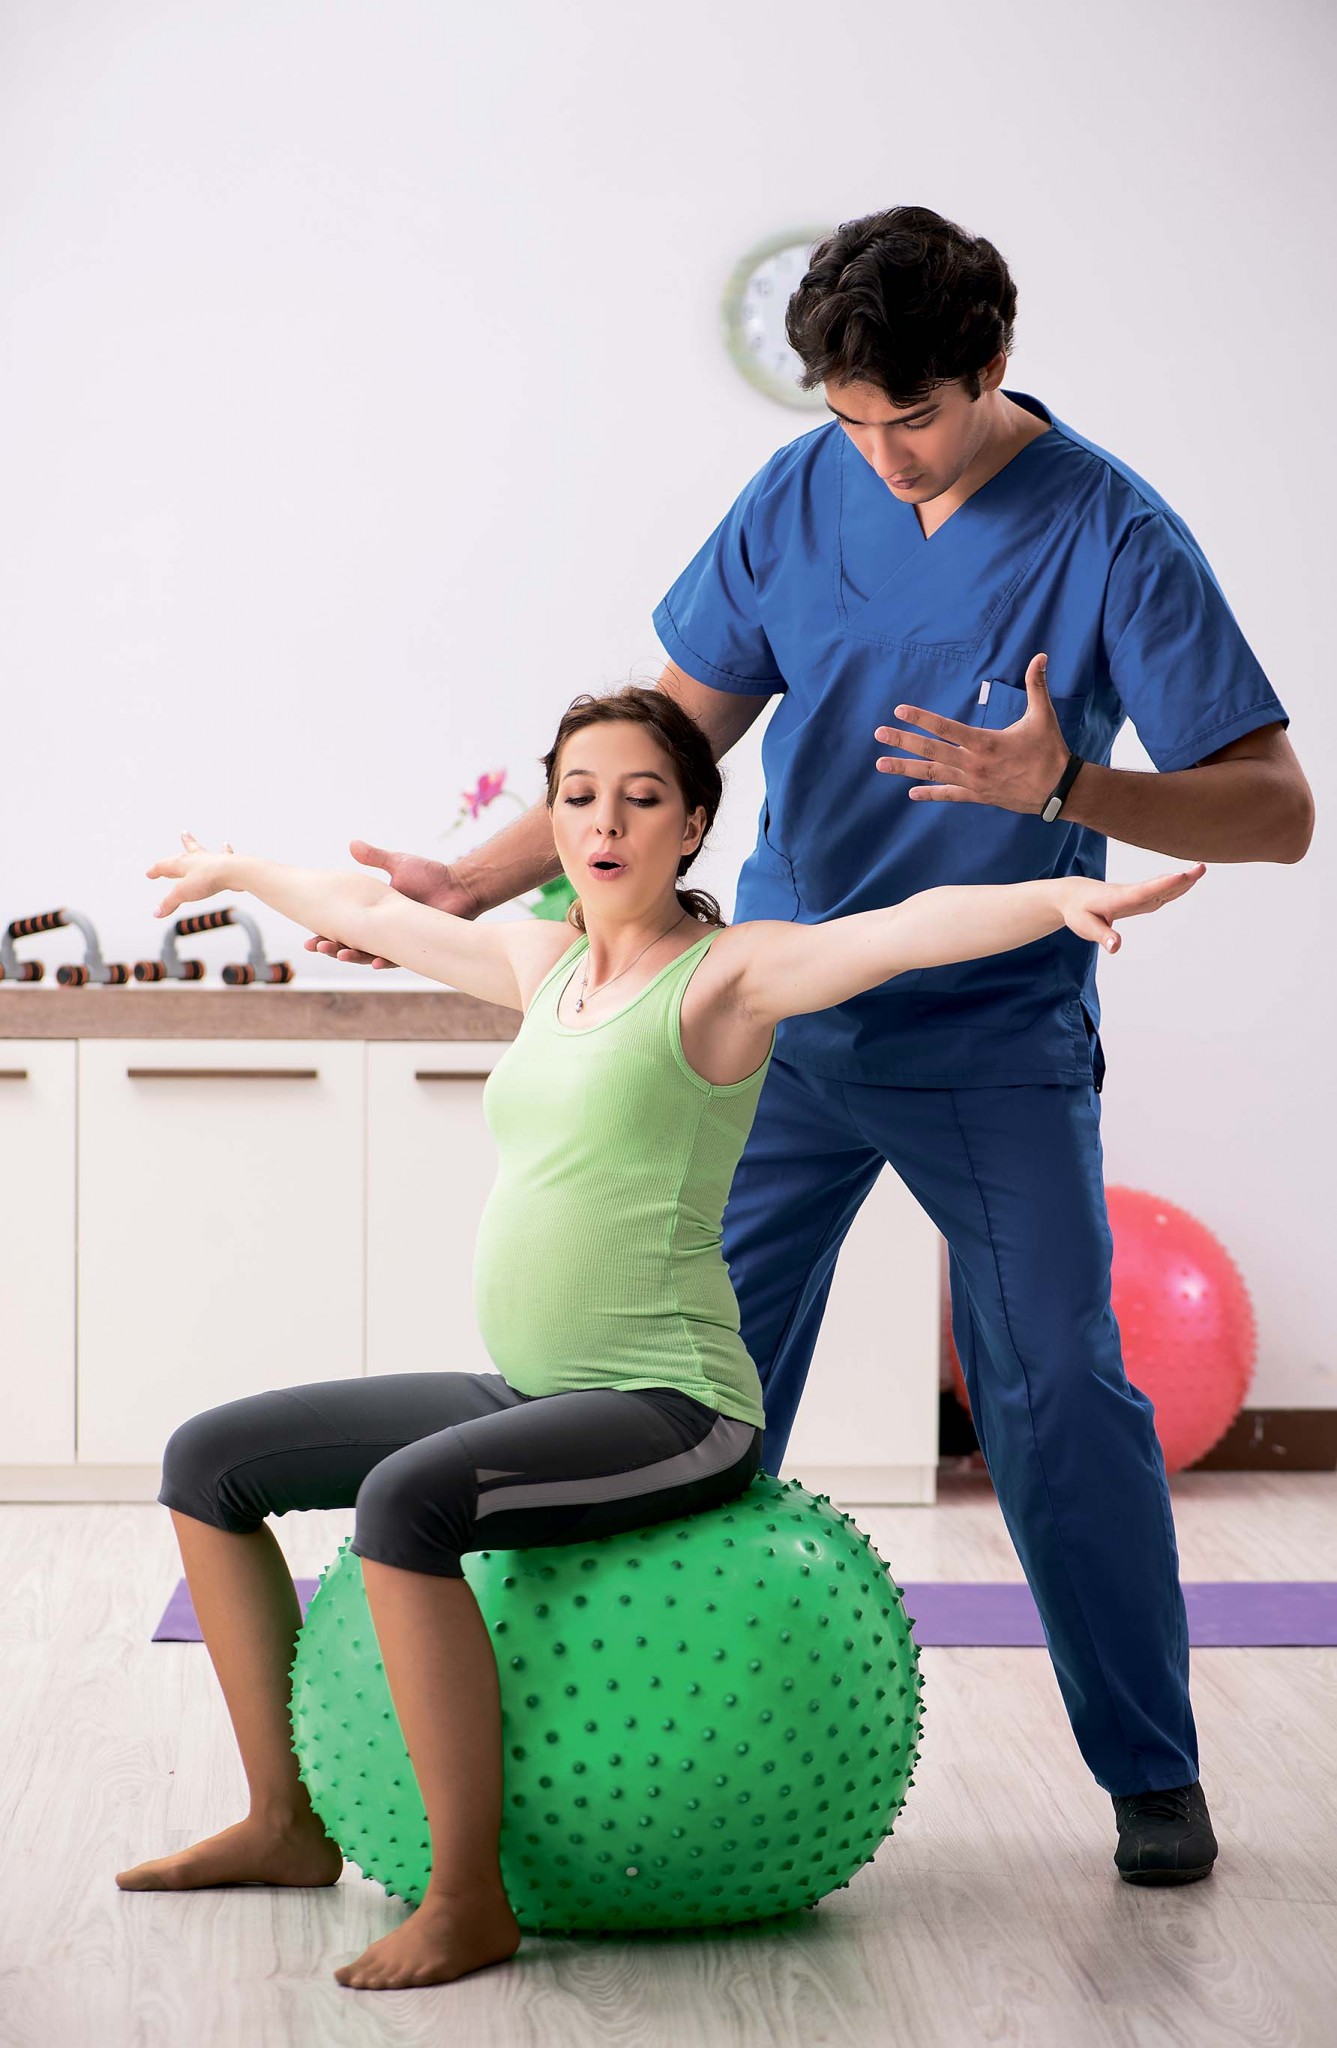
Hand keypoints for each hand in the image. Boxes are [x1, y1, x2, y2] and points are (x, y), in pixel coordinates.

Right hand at [146, 831, 236, 916]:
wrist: (234, 872)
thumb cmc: (207, 879)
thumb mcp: (183, 893)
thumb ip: (169, 903)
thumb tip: (157, 913)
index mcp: (183, 863)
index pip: (164, 865)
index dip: (156, 871)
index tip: (150, 873)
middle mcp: (197, 858)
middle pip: (185, 851)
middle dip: (180, 847)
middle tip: (180, 836)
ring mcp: (213, 859)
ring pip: (202, 850)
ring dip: (195, 844)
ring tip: (191, 837)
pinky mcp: (228, 863)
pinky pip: (225, 854)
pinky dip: (225, 850)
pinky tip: (226, 845)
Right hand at [303, 840, 475, 968]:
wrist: (459, 886)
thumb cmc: (431, 875)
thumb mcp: (398, 864)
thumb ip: (374, 857)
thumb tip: (352, 843)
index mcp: (373, 914)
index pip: (344, 927)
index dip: (324, 933)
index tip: (307, 937)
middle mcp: (382, 931)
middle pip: (351, 944)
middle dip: (332, 947)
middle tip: (317, 946)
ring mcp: (397, 941)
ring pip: (369, 954)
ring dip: (353, 956)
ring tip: (340, 954)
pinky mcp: (415, 947)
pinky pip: (397, 958)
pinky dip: (385, 960)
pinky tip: (374, 962)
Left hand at [874, 652, 1070, 812]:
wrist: (1059, 791)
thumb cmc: (1050, 750)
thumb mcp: (1043, 715)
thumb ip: (1036, 685)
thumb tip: (1040, 656)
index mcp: (985, 743)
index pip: (945, 728)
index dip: (921, 718)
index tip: (899, 711)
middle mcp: (973, 764)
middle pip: (930, 751)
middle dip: (902, 741)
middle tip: (878, 734)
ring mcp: (972, 782)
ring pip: (932, 774)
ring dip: (905, 768)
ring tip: (881, 765)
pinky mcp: (977, 796)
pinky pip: (948, 794)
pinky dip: (929, 793)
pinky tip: (911, 793)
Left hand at [1058, 863, 1205, 952]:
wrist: (1072, 895)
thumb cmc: (1078, 911)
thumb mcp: (1085, 927)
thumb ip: (1102, 936)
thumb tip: (1116, 947)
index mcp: (1119, 899)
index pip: (1144, 892)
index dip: (1163, 884)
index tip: (1181, 875)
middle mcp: (1131, 894)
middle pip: (1158, 886)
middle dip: (1180, 878)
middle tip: (1202, 868)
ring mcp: (1136, 894)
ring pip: (1161, 886)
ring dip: (1182, 879)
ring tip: (1202, 869)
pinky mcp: (1138, 896)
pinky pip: (1159, 890)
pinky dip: (1174, 885)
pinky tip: (1187, 880)